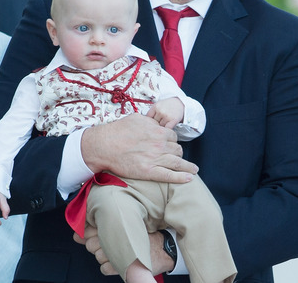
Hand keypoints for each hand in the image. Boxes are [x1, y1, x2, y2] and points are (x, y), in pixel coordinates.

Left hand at [74, 225, 174, 275]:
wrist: (164, 248)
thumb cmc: (145, 235)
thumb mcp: (124, 226)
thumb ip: (97, 229)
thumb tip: (76, 235)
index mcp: (114, 224)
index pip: (88, 230)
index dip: (92, 234)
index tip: (103, 233)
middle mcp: (113, 237)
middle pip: (91, 245)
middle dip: (99, 246)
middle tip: (115, 242)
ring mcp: (116, 253)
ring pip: (98, 257)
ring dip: (106, 256)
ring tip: (122, 250)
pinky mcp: (119, 267)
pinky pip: (104, 269)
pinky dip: (111, 267)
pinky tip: (122, 259)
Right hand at [81, 113, 197, 183]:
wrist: (103, 145)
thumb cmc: (118, 130)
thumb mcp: (137, 118)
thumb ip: (150, 121)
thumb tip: (156, 121)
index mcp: (158, 131)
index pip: (174, 137)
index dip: (172, 141)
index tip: (171, 145)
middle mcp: (160, 145)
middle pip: (177, 150)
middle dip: (177, 153)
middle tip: (177, 157)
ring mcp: (155, 159)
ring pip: (177, 162)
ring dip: (188, 167)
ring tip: (194, 170)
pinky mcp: (149, 172)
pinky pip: (169, 175)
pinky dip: (181, 177)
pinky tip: (189, 178)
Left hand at [146, 97, 184, 128]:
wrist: (180, 103)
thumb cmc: (168, 105)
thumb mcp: (158, 105)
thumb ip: (152, 112)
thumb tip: (144, 123)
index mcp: (155, 106)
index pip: (148, 118)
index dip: (149, 121)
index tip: (151, 123)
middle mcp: (160, 111)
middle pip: (154, 123)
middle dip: (156, 124)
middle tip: (160, 122)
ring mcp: (167, 116)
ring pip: (160, 126)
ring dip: (162, 126)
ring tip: (165, 122)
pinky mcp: (173, 120)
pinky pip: (167, 128)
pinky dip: (167, 130)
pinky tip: (168, 127)